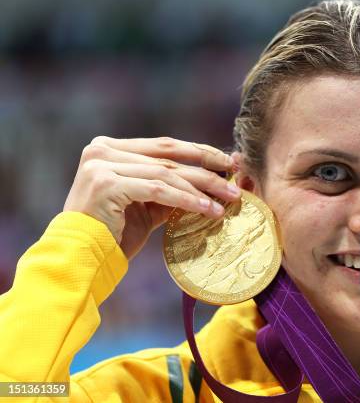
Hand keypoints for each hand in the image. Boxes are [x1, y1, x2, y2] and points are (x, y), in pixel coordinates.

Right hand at [63, 136, 241, 259]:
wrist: (80, 257)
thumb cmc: (114, 232)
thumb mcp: (146, 204)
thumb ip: (171, 187)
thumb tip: (214, 179)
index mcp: (110, 148)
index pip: (165, 146)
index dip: (201, 152)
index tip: (230, 162)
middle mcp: (102, 150)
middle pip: (169, 158)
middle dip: (208, 169)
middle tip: (236, 181)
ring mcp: (101, 164)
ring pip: (167, 174)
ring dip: (202, 189)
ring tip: (227, 201)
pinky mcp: (106, 184)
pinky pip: (159, 191)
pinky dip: (187, 200)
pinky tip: (208, 210)